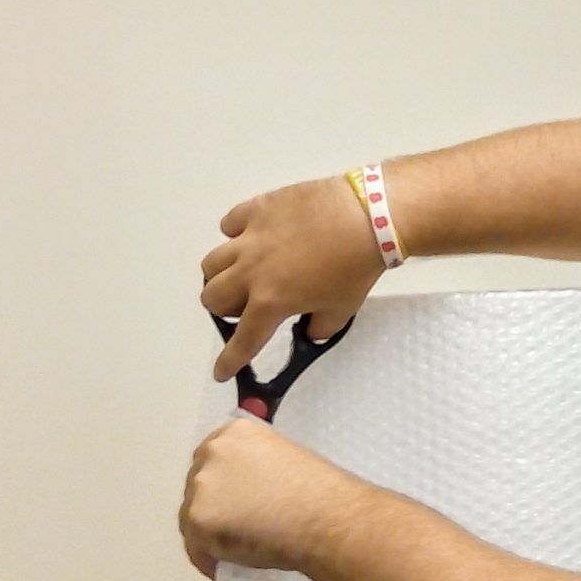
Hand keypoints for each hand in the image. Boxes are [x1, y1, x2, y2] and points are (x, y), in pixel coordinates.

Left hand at [179, 418, 365, 579]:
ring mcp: (200, 485)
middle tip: (240, 531)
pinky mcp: (198, 519)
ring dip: (211, 536)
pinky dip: (211, 560)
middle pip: (199, 487)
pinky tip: (231, 566)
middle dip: (215, 509)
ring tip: (238, 552)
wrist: (326, 518)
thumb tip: (249, 496)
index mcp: (235, 432)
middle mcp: (211, 451)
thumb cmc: (321, 492)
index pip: (215, 461)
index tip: (240, 506)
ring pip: (193, 518)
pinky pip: (196, 547)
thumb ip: (258, 470)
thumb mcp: (286, 461)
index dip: (226, 487)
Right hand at [201, 173, 386, 380]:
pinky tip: (254, 237)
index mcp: (272, 302)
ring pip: (212, 263)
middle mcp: (251, 272)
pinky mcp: (256, 208)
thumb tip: (308, 329)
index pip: (244, 339)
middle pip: (213, 298)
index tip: (221, 372)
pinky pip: (229, 225)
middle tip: (248, 305)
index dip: (230, 361)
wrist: (368, 216)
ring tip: (245, 271)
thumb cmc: (357, 268)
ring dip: (223, 275)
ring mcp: (250, 238)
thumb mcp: (342, 310)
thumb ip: (319, 327)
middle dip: (226, 309)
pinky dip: (235, 235)